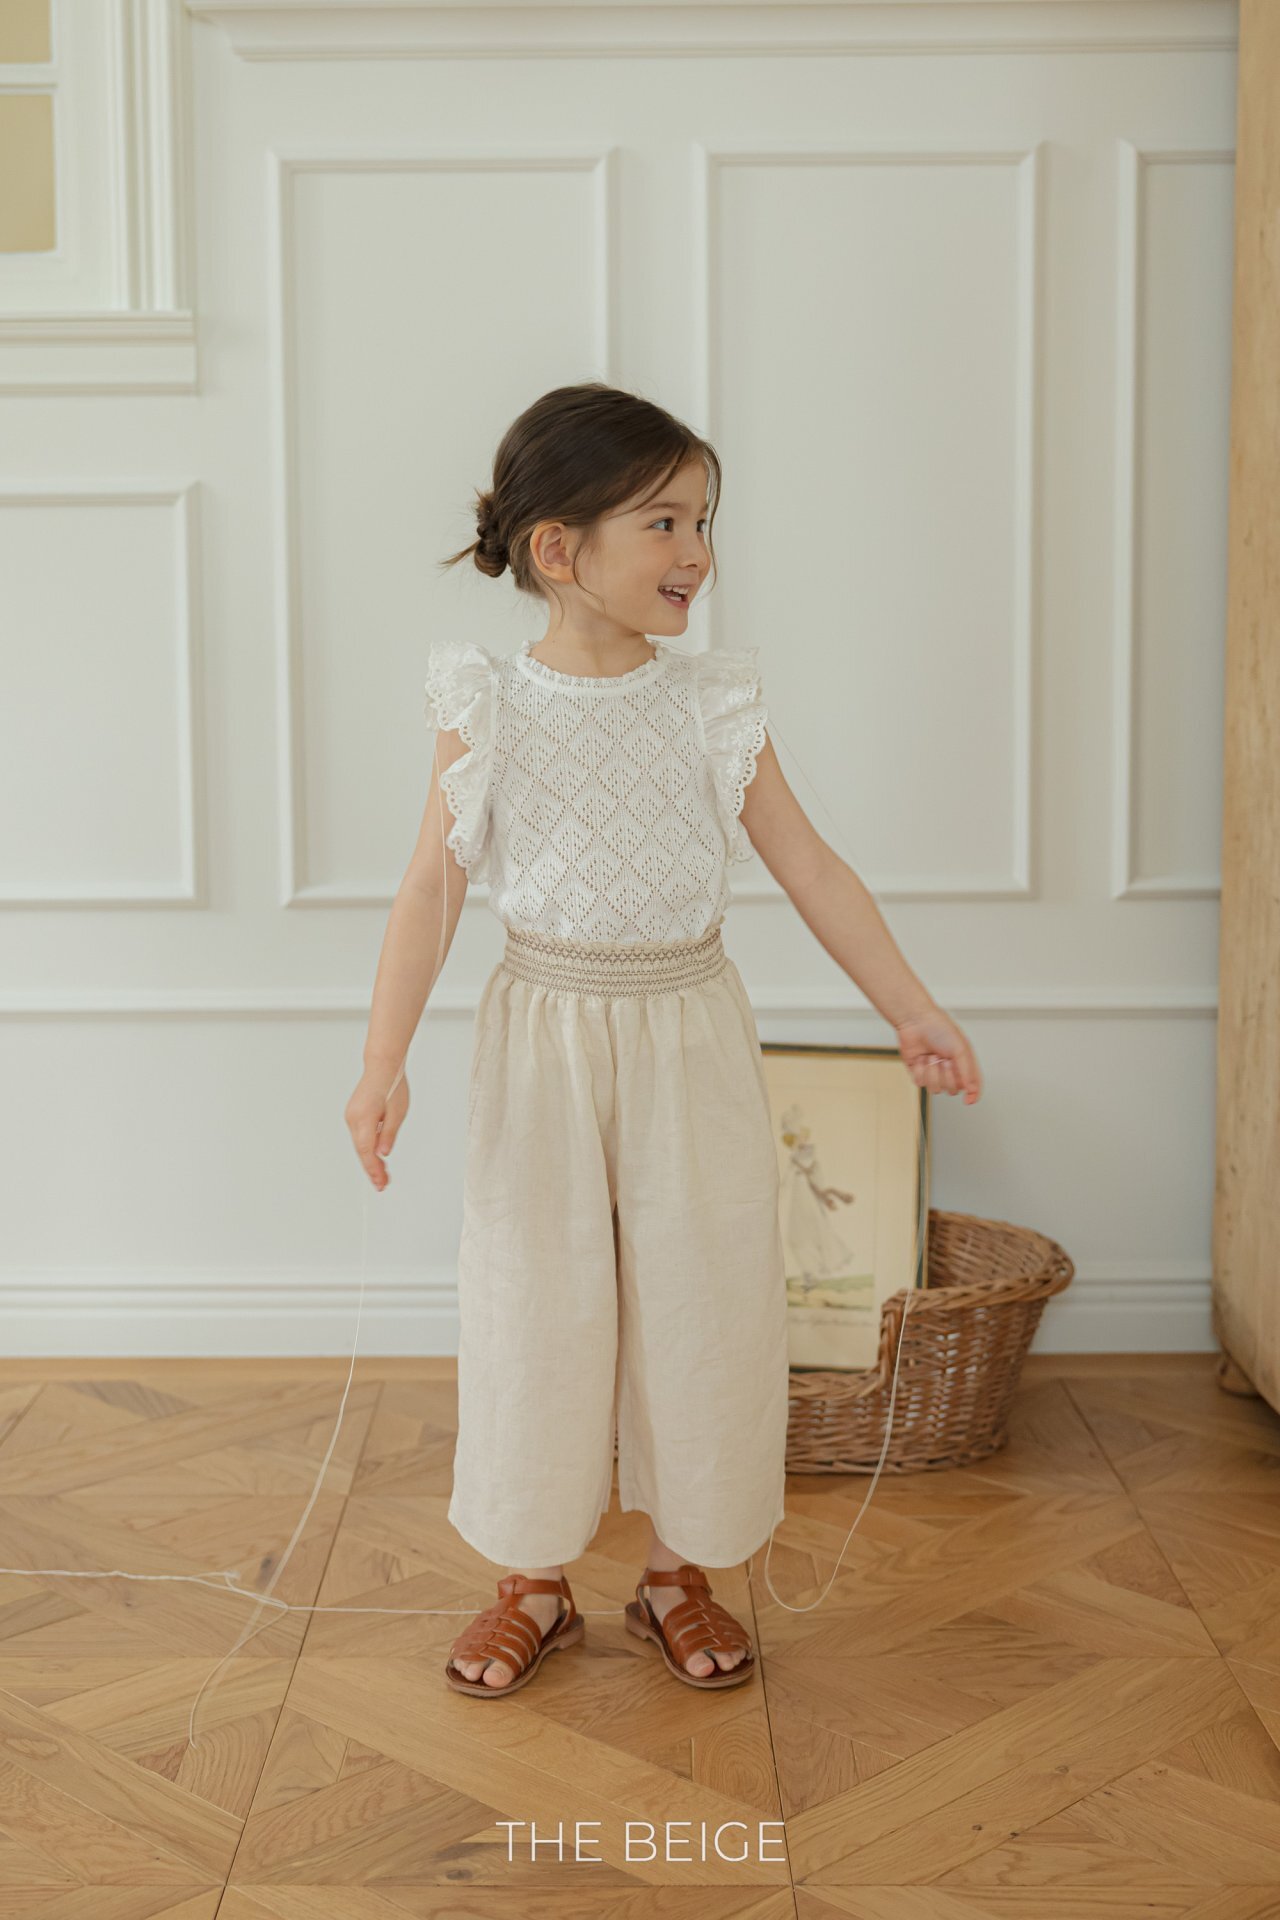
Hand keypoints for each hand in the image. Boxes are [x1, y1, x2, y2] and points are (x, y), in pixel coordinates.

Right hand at [345, 1065, 409, 1189]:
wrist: (382, 1066)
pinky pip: (360, 1136)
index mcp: (364, 1118)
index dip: (374, 1170)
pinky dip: (367, 1148)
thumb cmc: (393, 1085)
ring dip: (370, 1160)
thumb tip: (383, 1154)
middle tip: (383, 1184)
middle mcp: (353, 1119)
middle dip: (372, 1169)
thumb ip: (388, 1134)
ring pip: (360, 1144)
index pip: (367, 1151)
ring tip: (383, 1174)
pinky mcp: (354, 1115)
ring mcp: (351, 1116)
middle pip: (362, 1150)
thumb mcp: (397, 1112)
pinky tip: (377, 1157)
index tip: (380, 1183)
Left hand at [894, 1004, 981, 1104]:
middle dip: (948, 1076)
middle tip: (944, 1060)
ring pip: (935, 1089)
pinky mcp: (918, 1072)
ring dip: (932, 1073)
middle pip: (953, 1090)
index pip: (972, 1085)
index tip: (968, 1101)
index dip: (972, 1095)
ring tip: (931, 1057)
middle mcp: (950, 1069)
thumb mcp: (960, 1049)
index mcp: (963, 1063)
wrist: (915, 1022)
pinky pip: (921, 1083)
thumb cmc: (940, 1029)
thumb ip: (968, 1072)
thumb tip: (971, 1090)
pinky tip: (920, 1057)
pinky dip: (920, 1070)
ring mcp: (934, 1072)